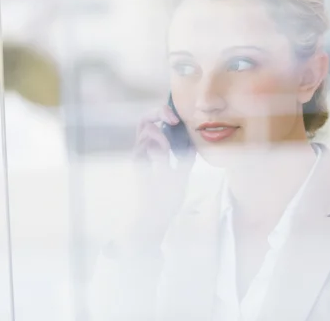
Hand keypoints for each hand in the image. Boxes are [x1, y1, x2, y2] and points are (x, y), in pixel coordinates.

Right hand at [128, 105, 195, 245]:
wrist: (156, 218)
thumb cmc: (166, 199)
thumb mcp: (182, 175)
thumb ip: (185, 159)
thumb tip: (192, 142)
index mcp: (154, 150)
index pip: (155, 123)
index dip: (165, 115)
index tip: (179, 118)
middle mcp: (144, 149)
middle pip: (145, 119)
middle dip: (158, 111)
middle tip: (173, 117)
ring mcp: (139, 155)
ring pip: (143, 127)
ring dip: (160, 128)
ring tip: (171, 138)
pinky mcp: (137, 164)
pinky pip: (142, 145)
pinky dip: (156, 141)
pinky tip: (166, 148)